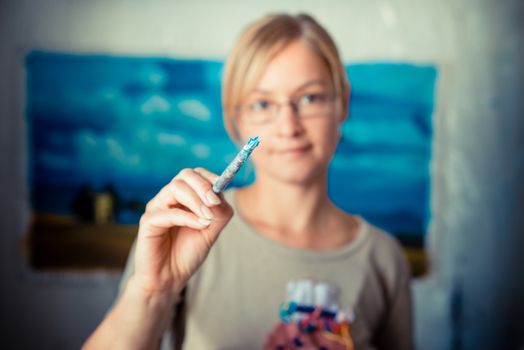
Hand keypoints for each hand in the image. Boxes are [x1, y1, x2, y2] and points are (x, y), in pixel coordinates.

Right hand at [131, 167, 232, 297]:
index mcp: (183, 197)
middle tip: (215, 202)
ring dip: (197, 200)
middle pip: (185, 175)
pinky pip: (167, 212)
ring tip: (208, 218)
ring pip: (175, 188)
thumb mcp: (211, 231)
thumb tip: (221, 195)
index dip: (210, 178)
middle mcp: (168, 198)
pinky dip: (187, 217)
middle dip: (203, 186)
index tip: (223, 188)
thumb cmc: (188, 253)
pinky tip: (200, 226)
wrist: (170, 279)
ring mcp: (157, 208)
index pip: (195, 174)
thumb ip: (220, 212)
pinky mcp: (147, 222)